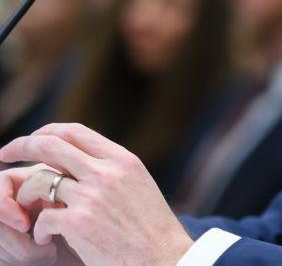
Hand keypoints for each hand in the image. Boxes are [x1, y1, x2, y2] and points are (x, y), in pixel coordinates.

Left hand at [0, 124, 192, 265]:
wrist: (164, 258)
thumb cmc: (150, 229)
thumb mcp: (138, 186)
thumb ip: (110, 171)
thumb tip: (76, 159)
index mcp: (122, 160)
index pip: (74, 131)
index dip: (45, 132)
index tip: (30, 141)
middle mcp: (107, 172)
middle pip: (50, 145)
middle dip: (20, 146)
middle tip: (4, 154)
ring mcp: (92, 196)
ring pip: (39, 182)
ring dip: (27, 199)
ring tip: (30, 216)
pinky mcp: (79, 222)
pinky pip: (42, 218)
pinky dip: (39, 231)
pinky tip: (47, 242)